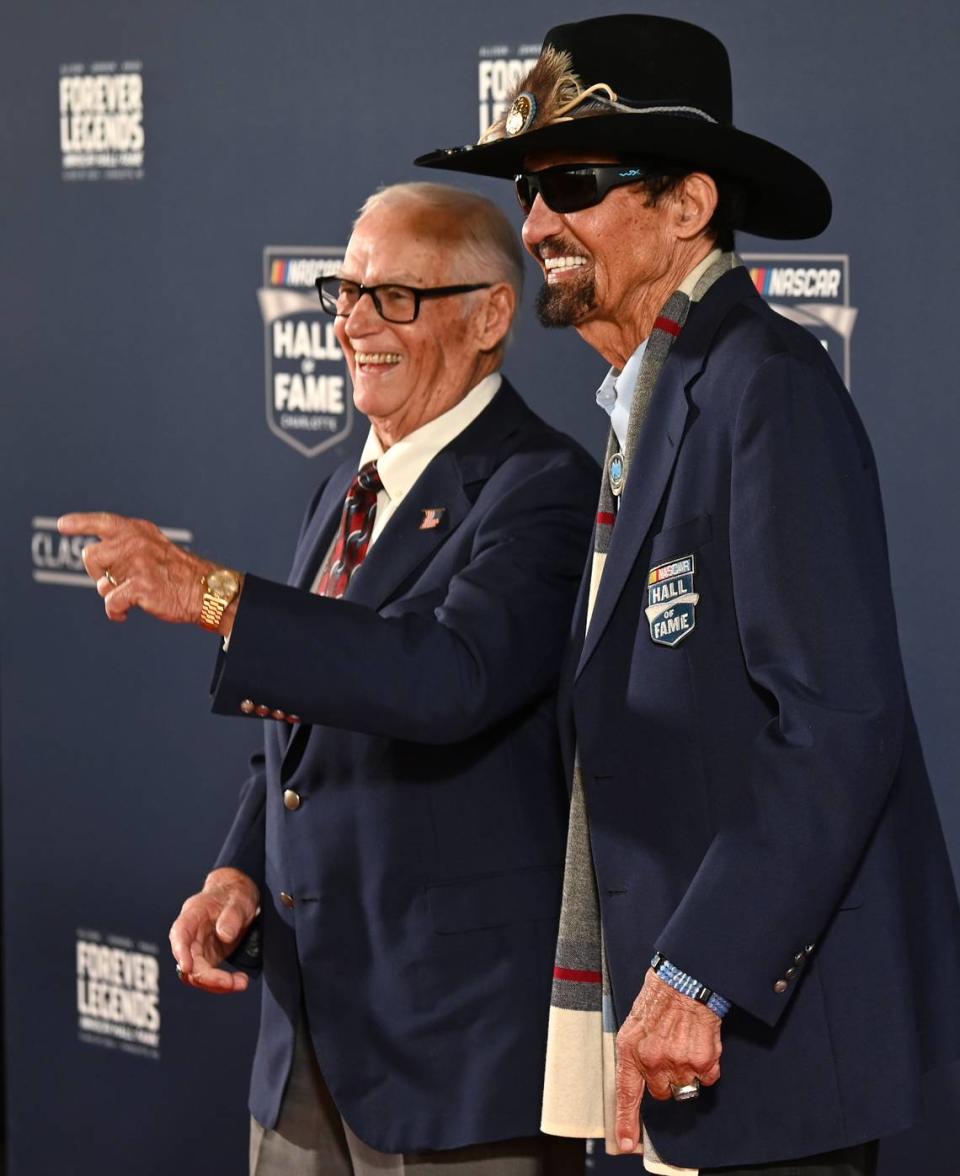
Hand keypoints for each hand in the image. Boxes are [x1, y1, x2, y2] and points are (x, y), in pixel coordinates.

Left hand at [57, 511, 229, 628]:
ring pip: (100, 581)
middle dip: (95, 573)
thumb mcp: (156, 549)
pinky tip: (124, 613)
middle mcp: (136, 543)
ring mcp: (138, 563)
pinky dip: (115, 612)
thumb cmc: (182, 575)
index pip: (104, 522)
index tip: (63, 525)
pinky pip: (111, 602)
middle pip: (92, 555)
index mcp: (140, 531)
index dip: (81, 522)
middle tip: (110, 581)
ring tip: (124, 596)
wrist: (208, 591)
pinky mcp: (141, 586)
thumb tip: (98, 569)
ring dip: (108, 592)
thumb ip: (128, 550)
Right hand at [169, 868, 260, 993]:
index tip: (187, 967)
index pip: (180, 933)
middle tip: (232, 983)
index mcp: (193, 914)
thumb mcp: (239, 899)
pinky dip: (221, 984)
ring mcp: (198, 949)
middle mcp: (190, 935)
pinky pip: (208, 976)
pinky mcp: (207, 958)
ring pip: (196, 974)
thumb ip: (232, 915)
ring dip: (216, 984)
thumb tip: (224, 935)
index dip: (180, 951)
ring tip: (241, 983)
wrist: (237, 895)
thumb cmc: (235, 894)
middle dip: (208, 977)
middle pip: (188, 962)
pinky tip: (239, 982)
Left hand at [614, 968, 721, 1153]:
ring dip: (688, 1070)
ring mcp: (678, 1062)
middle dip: (668, 1078)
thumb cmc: (659, 1000)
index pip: (627, 1094)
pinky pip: (708, 1077)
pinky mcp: (702, 1060)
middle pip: (662, 1093)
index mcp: (631, 1050)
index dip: (626, 1122)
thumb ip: (637, 1055)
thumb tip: (641, 1080)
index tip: (627, 1144)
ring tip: (685, 1043)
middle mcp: (652, 1060)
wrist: (685, 980)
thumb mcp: (635, 1025)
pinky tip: (700, 1043)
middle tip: (671, 1051)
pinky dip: (708, 1065)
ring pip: (686, 1085)